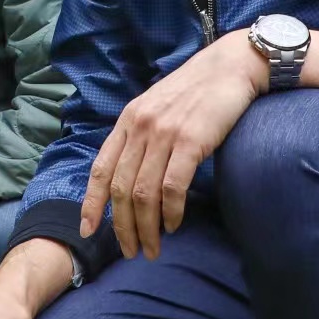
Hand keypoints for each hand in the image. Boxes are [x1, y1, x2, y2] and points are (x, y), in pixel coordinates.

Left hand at [84, 31, 267, 258]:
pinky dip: (170, 212)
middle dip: (122, 227)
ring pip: (144, 194)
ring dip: (146, 228)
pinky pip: (172, 187)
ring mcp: (164, 134)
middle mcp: (140, 127)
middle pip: (120, 189)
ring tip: (152, 248)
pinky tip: (173, 224)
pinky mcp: (190, 142)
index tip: (87, 230)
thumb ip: (142, 134)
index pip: (100, 168)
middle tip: (131, 251)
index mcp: (128, 120)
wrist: (231, 67)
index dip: (91, 203)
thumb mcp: (158, 106)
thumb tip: (133, 173)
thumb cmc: (198, 90)